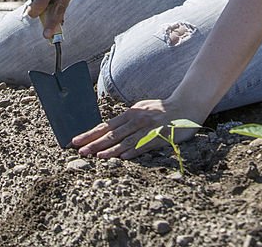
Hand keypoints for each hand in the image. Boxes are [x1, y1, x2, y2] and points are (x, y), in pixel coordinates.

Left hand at [70, 96, 205, 159]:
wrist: (186, 104)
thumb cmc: (163, 110)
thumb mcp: (142, 110)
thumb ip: (128, 120)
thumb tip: (111, 130)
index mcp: (131, 112)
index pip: (106, 125)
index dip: (90, 133)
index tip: (75, 140)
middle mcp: (136, 118)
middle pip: (112, 133)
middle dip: (95, 142)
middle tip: (80, 150)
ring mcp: (148, 127)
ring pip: (126, 140)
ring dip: (110, 149)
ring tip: (96, 156)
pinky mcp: (160, 135)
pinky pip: (144, 144)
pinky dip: (132, 151)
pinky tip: (122, 157)